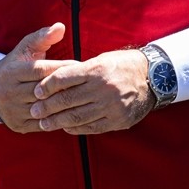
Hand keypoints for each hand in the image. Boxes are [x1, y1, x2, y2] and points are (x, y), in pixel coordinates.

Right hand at [0, 23, 75, 132]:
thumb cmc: (18, 64)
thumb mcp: (26, 47)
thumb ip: (43, 37)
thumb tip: (60, 27)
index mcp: (11, 73)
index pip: (40, 70)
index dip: (62, 67)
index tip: (80, 65)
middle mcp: (9, 93)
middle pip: (43, 91)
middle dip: (65, 86)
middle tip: (86, 83)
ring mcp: (13, 111)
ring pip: (44, 109)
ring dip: (64, 104)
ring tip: (82, 97)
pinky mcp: (18, 125)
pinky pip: (42, 124)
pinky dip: (58, 118)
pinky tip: (72, 110)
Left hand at [29, 48, 154, 134]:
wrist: (155, 77)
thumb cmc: (123, 65)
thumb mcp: (103, 59)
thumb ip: (80, 71)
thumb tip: (53, 83)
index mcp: (98, 69)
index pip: (64, 78)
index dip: (47, 86)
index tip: (36, 91)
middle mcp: (104, 87)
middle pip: (67, 99)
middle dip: (47, 106)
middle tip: (34, 111)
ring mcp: (111, 105)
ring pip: (76, 116)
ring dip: (56, 121)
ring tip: (44, 123)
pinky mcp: (118, 119)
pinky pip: (91, 127)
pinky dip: (75, 128)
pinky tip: (65, 126)